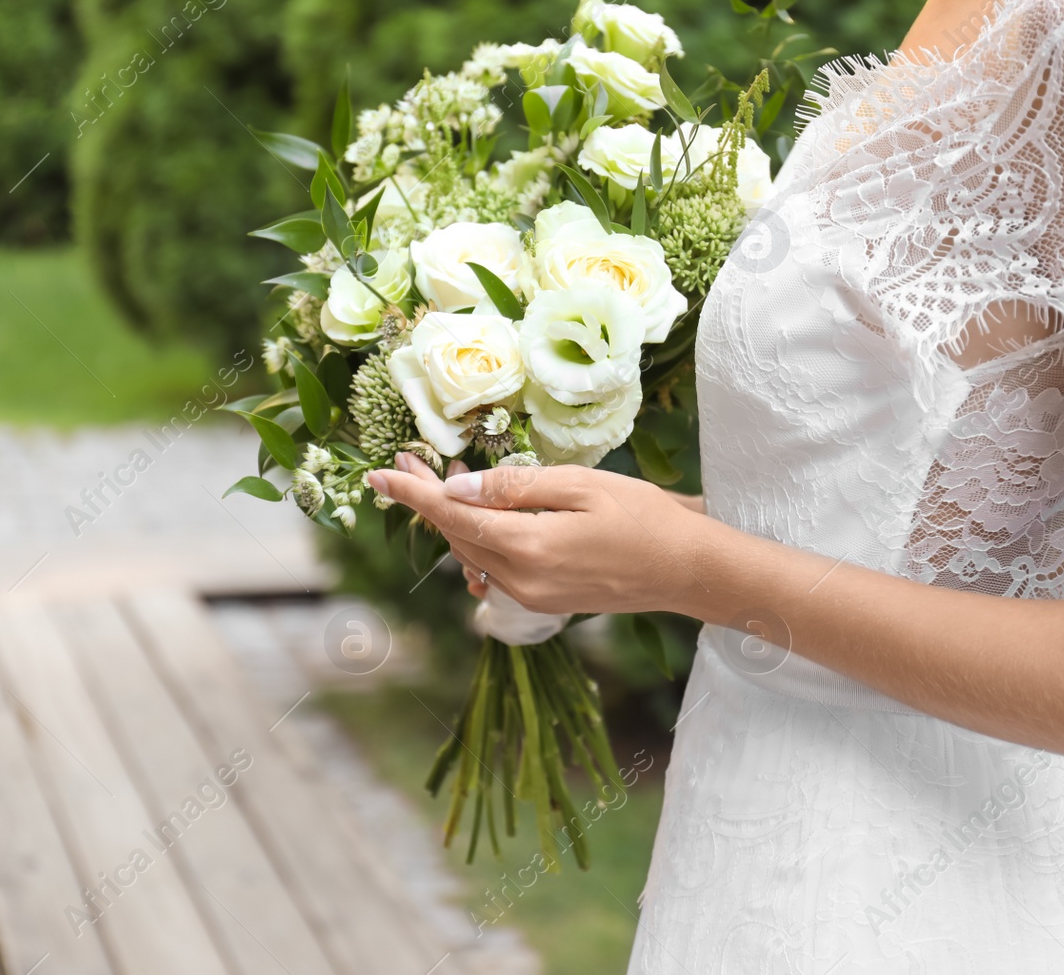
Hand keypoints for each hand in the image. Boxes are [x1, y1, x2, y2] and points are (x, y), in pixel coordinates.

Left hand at [367, 454, 706, 615]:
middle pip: (456, 535)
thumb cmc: (643, 517)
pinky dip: (481, 539)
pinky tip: (482, 515)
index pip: (451, 517)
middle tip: (411, 461)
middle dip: (429, 498)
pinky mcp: (542, 601)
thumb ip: (515, 487)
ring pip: (473, 552)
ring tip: (445, 479)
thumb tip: (457, 488)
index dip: (411, 494)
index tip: (379, 475)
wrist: (685, 570)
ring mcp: (530, 597)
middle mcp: (520, 580)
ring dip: (454, 517)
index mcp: (528, 547)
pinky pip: (494, 568)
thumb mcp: (581, 485)